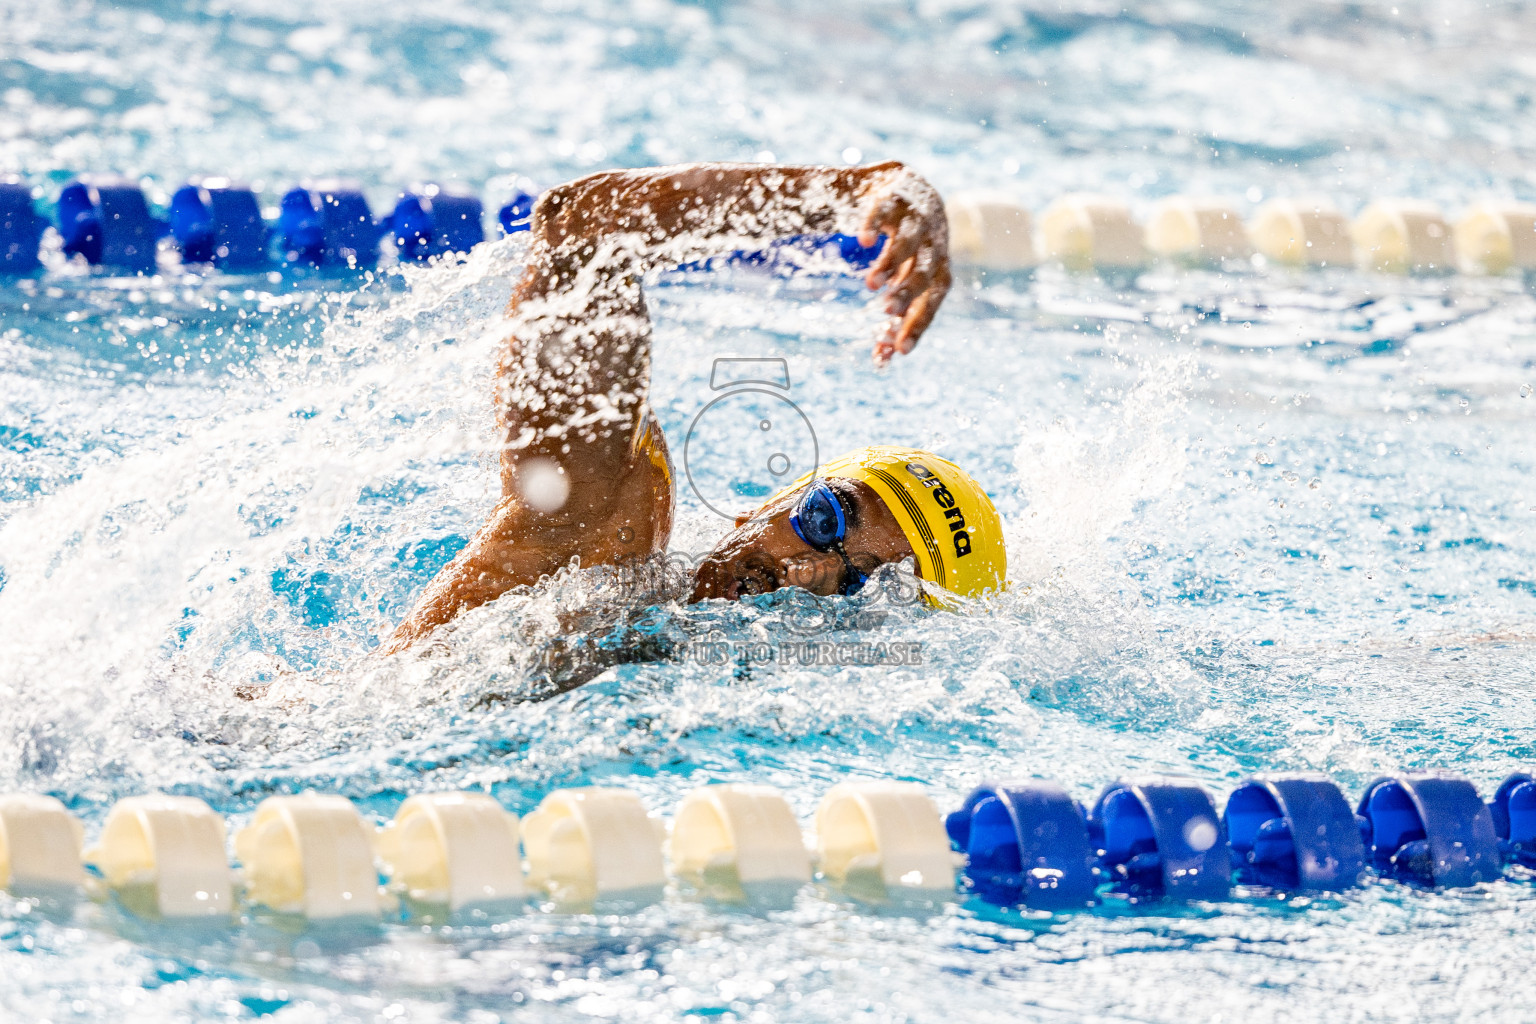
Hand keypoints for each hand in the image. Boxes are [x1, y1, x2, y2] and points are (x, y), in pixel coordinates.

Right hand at [857, 167, 951, 364]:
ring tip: (871, 285)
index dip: (920, 322)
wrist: (902, 184)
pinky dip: (876, 224)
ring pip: (908, 241)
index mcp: (938, 264)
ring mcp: (916, 216)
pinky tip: (862, 242)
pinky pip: (885, 209)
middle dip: (908, 291)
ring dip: (892, 263)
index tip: (900, 350)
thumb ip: (892, 316)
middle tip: (886, 310)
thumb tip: (882, 362)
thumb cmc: (904, 245)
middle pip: (925, 269)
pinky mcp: (894, 194)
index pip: (934, 298)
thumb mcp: (901, 279)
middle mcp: (933, 241)